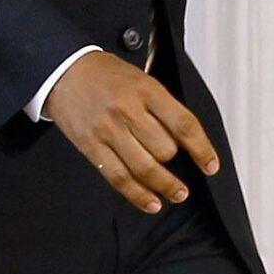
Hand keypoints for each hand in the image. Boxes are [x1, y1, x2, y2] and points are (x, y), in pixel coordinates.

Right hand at [43, 49, 219, 213]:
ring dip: (166, 185)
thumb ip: (161, 106)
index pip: (184, 125)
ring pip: (146, 168)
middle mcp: (128, 110)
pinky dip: (138, 195)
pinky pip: (119, 177)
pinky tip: (152, 202)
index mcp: (146, 90)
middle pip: (165, 150)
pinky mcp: (92, 147)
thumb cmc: (103, 74)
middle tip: (176, 164)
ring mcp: (109, 131)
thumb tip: (184, 138)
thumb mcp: (140, 77)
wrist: (62, 70)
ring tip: (177, 193)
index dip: (202, 149)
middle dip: (174, 160)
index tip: (211, 165)